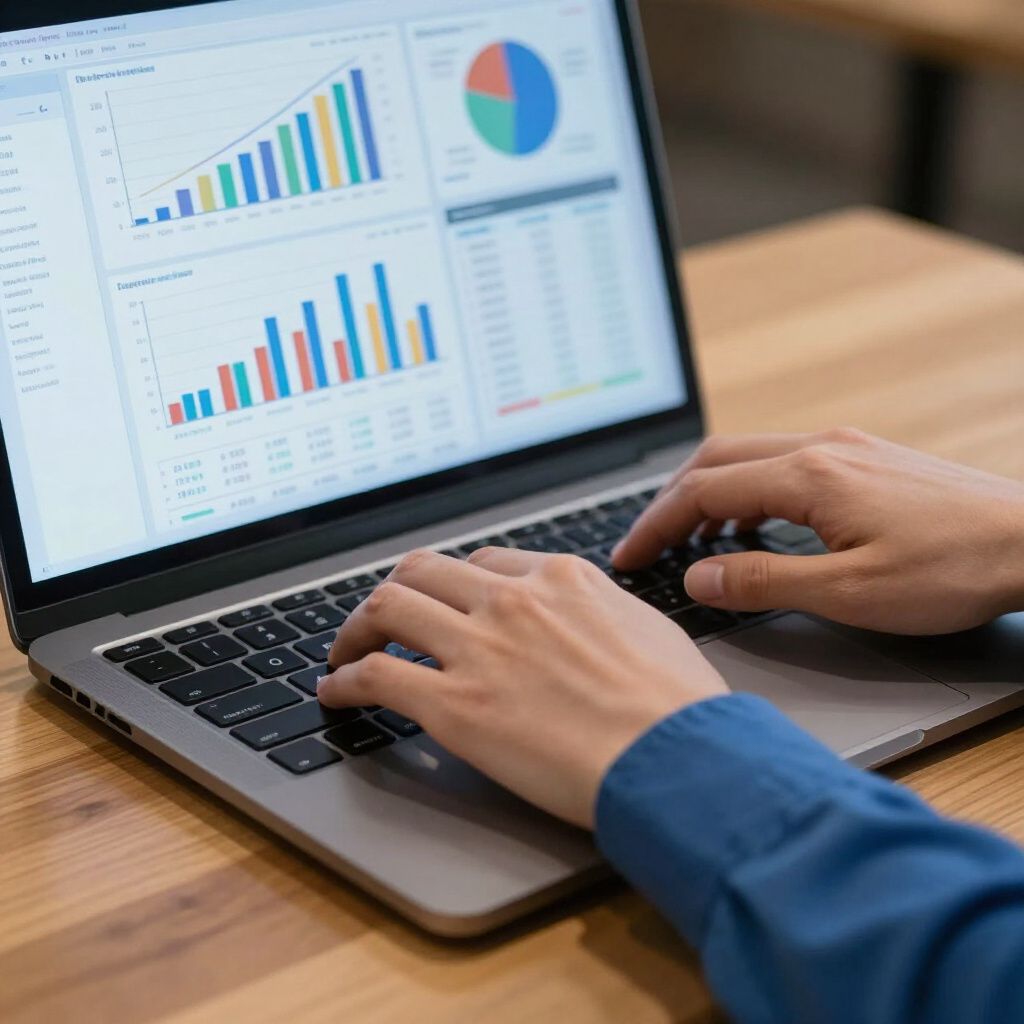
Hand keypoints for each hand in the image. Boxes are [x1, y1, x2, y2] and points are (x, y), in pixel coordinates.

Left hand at [318, 549, 727, 827]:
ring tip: (344, 651)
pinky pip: (376, 676)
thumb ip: (600, 610)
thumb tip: (585, 616)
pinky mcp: (455, 706)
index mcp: (560, 579)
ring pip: (388, 607)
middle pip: (424, 571)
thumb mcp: (647, 627)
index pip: (485, 561)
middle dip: (395, 591)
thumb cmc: (677, 705)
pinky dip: (344, 680)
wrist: (676, 758)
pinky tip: (335, 692)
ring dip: (356, 628)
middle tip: (382, 618)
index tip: (445, 603)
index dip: (456, 583)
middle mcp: (512, 601)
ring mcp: (479, 649)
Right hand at [614, 428, 1023, 634]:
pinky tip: (756, 525)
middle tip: (647, 545)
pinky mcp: (866, 459)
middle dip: (671, 502)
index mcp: (808, 474)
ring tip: (692, 541)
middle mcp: (820, 447)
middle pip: (716, 459)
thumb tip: (697, 575)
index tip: (628, 557)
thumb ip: (764, 581)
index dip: (655, 525)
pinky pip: (783, 462)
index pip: (702, 491)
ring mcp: (846, 447)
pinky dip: (748, 490)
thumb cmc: (954, 569)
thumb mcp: (849, 592)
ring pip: (749, 455)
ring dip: (709, 493)